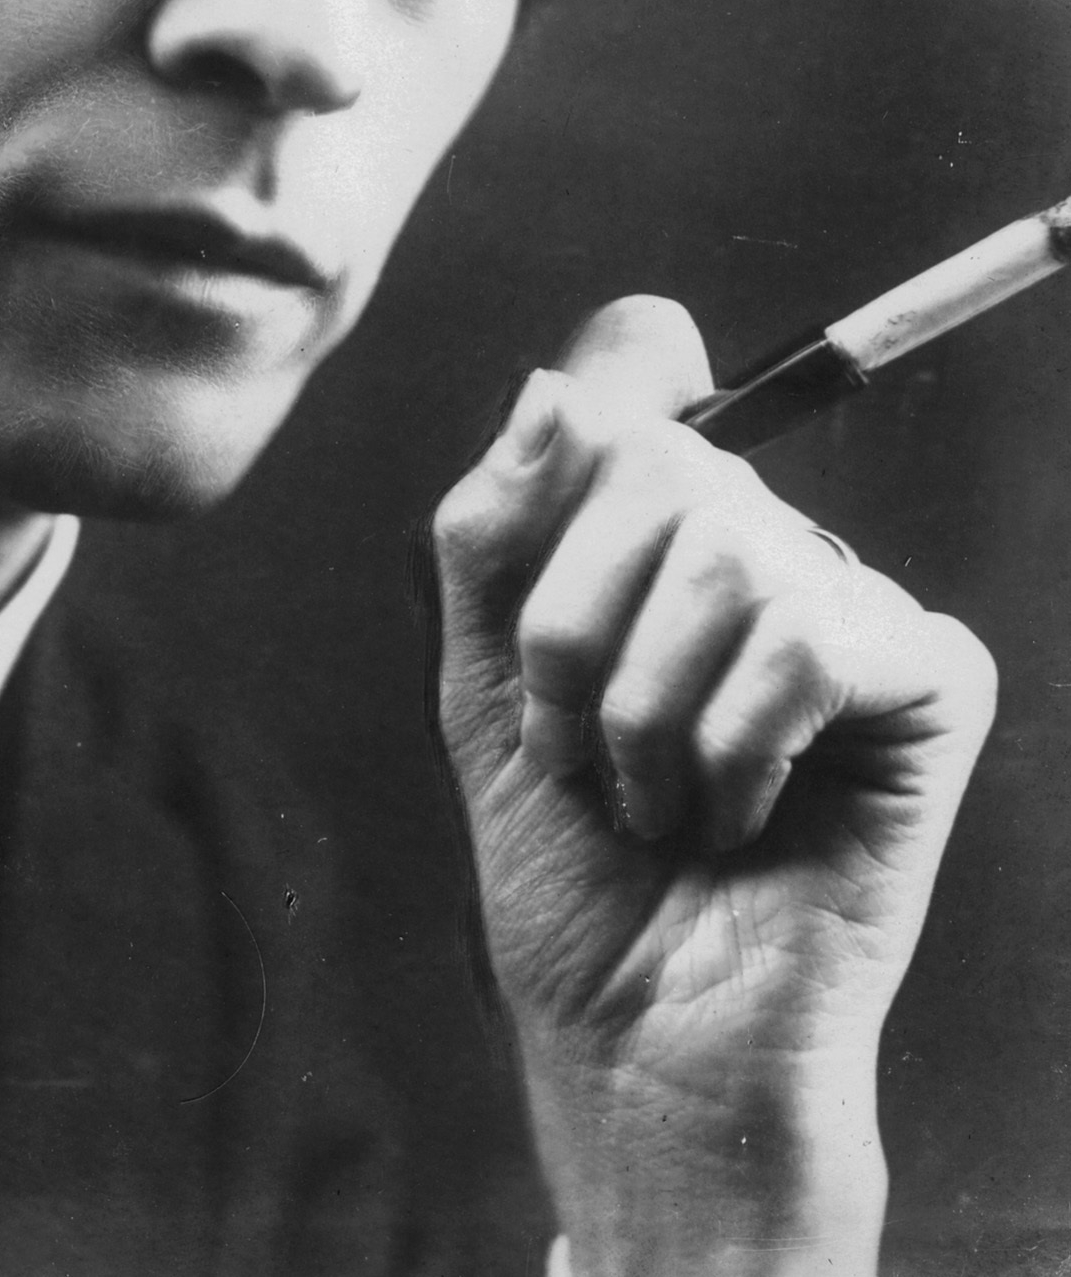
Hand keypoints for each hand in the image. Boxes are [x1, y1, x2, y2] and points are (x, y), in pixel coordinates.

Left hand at [431, 298, 995, 1276]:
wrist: (638, 1036)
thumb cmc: (565, 869)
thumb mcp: (483, 680)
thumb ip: (496, 529)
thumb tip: (553, 385)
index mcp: (660, 531)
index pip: (630, 379)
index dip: (565, 458)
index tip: (534, 608)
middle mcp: (766, 543)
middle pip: (659, 463)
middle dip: (572, 631)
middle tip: (580, 757)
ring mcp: (853, 603)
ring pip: (733, 556)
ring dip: (647, 713)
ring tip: (656, 804)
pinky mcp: (931, 679)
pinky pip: (809, 640)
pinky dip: (738, 748)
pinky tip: (741, 819)